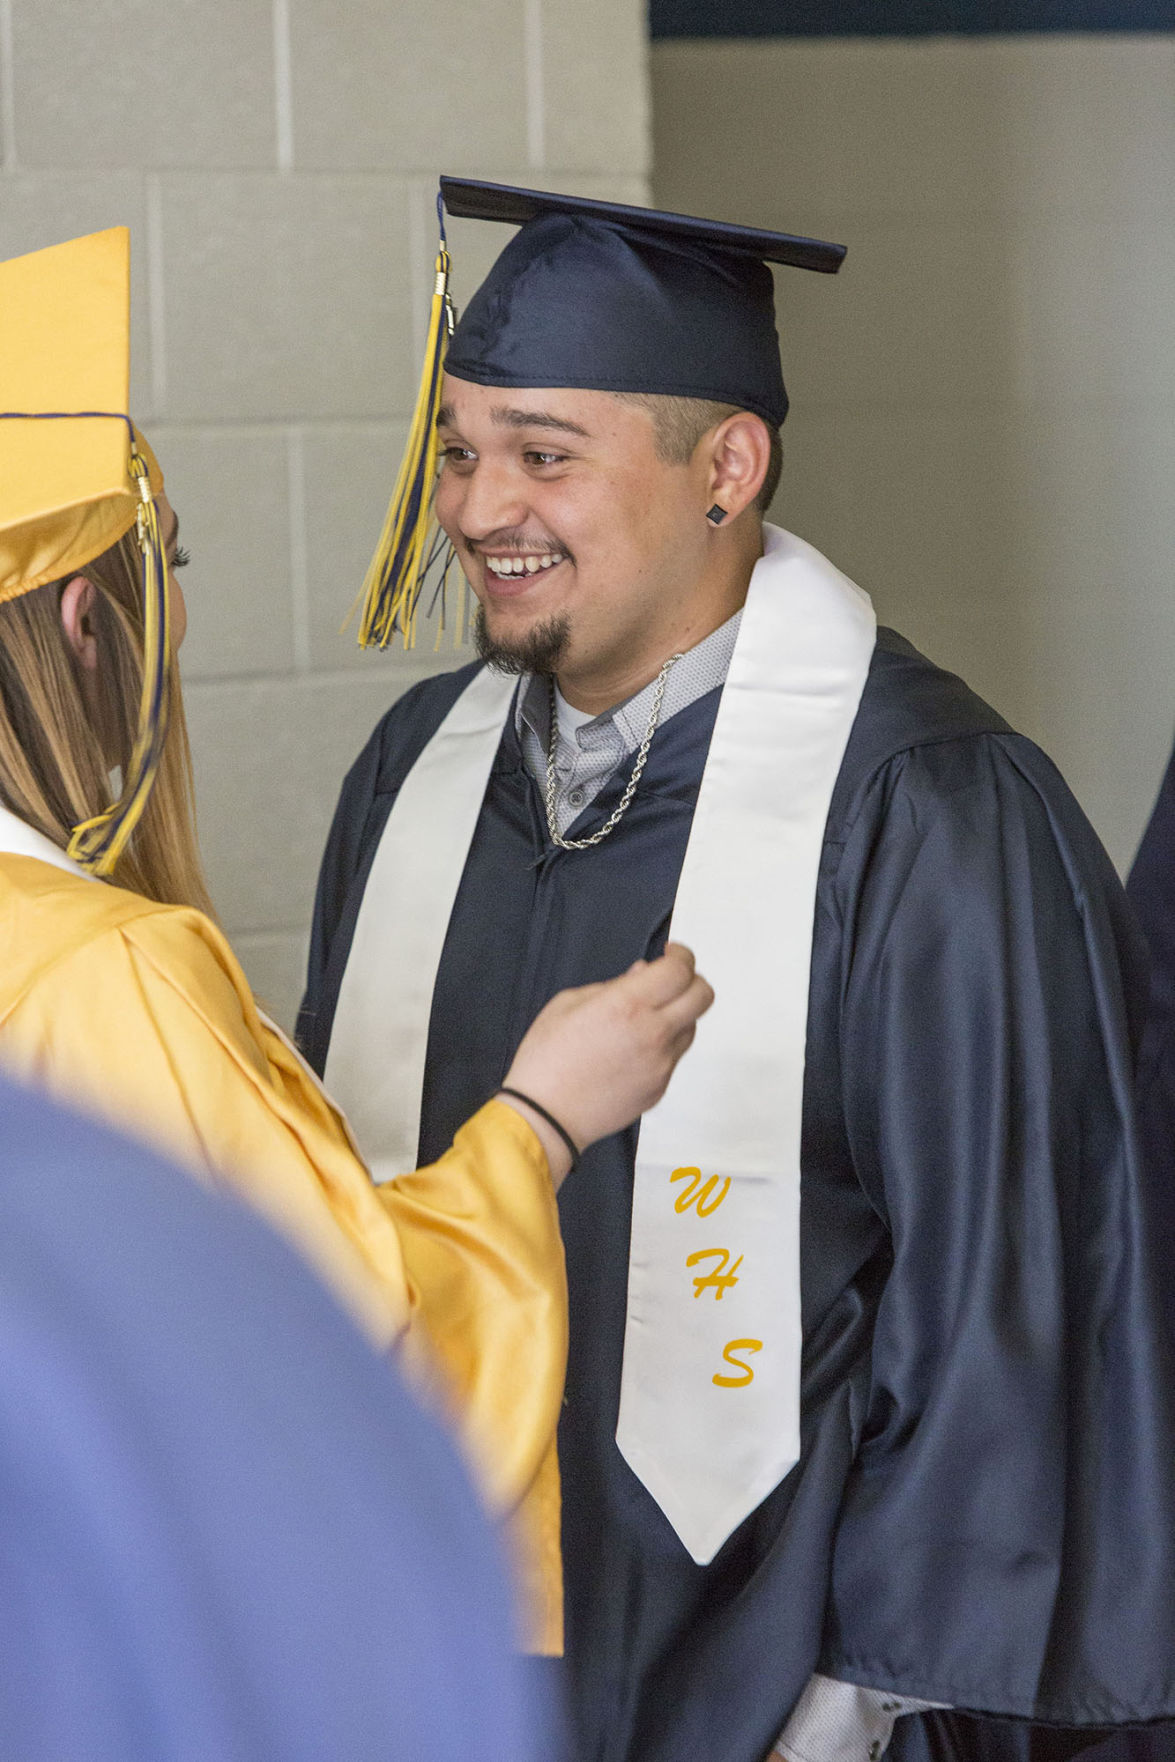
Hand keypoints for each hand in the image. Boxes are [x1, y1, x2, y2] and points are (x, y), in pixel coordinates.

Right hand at [499, 944, 713, 1185]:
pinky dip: (664, 1043)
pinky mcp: (660, 1087)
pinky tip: (634, 1047)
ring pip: (692, 1026)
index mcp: (627, 1005)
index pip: (680, 970)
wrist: (546, 1116)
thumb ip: (613, 985)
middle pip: (703, 995)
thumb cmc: (547, 1060)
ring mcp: (661, 1064)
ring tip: (646, 1016)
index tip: (670, 954)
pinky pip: (674, 1055)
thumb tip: (642, 974)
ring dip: (678, 1013)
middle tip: (671, 979)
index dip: (681, 955)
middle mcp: (653, 1033)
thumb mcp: (569, 1003)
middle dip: (692, 979)